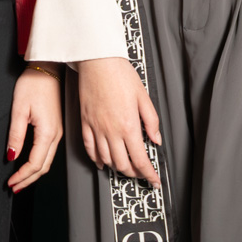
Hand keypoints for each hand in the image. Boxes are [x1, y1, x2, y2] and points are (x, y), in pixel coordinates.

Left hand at [6, 65, 63, 192]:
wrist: (48, 68)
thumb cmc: (34, 83)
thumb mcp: (19, 109)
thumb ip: (16, 135)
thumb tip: (12, 155)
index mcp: (48, 132)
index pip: (35, 163)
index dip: (22, 176)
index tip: (11, 182)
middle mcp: (56, 134)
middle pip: (44, 167)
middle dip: (29, 180)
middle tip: (15, 186)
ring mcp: (58, 131)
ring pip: (48, 161)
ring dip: (34, 173)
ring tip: (21, 180)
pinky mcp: (56, 127)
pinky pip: (49, 152)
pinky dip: (39, 162)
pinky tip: (30, 164)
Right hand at [76, 57, 160, 187]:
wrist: (97, 60)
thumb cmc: (119, 73)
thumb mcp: (144, 96)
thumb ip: (151, 121)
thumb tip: (156, 139)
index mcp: (128, 125)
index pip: (140, 159)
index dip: (148, 174)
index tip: (154, 181)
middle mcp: (111, 130)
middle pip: (122, 164)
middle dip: (134, 173)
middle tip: (142, 174)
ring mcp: (96, 128)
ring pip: (106, 160)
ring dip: (117, 168)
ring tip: (125, 168)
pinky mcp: (85, 123)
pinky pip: (89, 148)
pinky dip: (96, 159)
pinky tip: (102, 162)